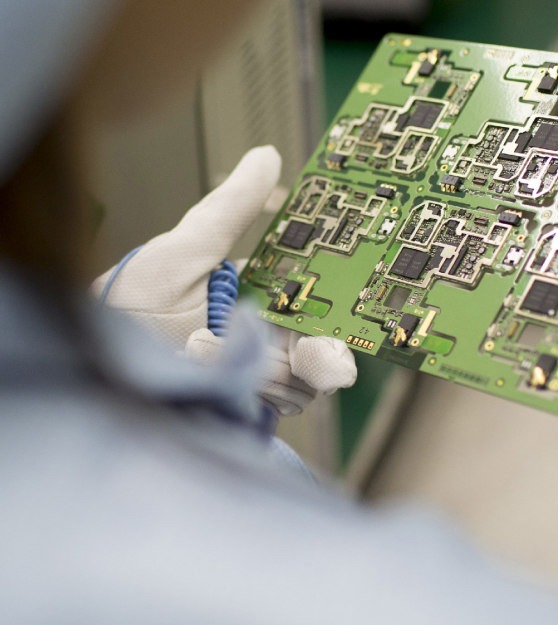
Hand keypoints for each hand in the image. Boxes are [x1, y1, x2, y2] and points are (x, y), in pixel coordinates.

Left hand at [92, 146, 356, 415]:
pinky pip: (281, 406)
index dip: (337, 302)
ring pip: (308, 383)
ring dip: (272, 371)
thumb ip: (231, 208)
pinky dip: (255, 390)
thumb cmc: (126, 303)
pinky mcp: (240, 409)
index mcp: (257, 298)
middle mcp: (262, 341)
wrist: (86, 363)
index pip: (315, 300)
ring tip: (204, 347)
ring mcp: (253, 379)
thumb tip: (268, 156)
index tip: (346, 299)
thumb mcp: (182, 250)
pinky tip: (215, 372)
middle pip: (323, 350)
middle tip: (314, 357)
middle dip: (322, 354)